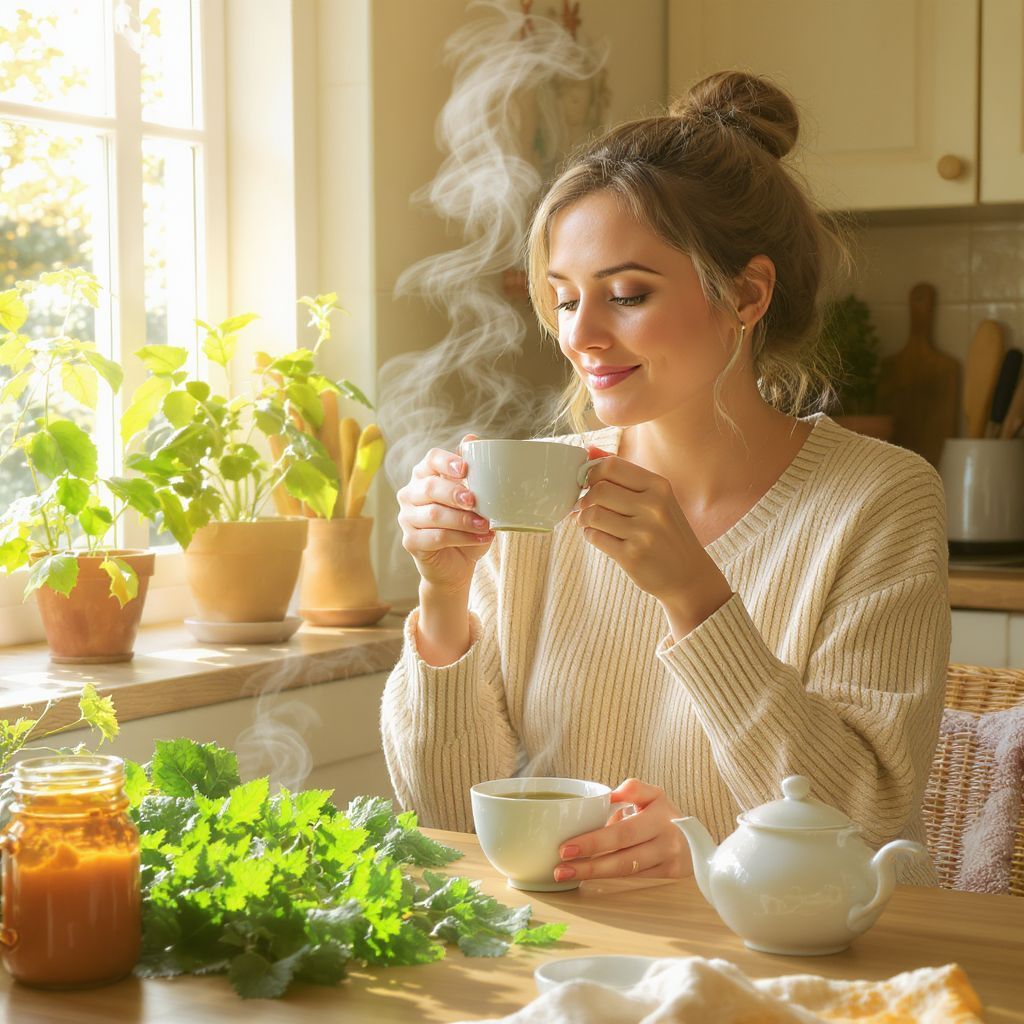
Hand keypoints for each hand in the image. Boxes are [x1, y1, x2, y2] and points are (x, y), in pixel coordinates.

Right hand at [396, 434, 493, 593]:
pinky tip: (480, 538)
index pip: (430, 459)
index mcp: (424, 475)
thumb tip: (473, 439)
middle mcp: (410, 494)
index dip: (446, 461)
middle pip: (429, 486)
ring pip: (433, 514)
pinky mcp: (410, 541)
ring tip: (486, 525)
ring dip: (463, 520)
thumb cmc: (465, 524)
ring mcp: (406, 518)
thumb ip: (472, 471)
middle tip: (475, 501)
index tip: (465, 469)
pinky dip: (462, 538)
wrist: (458, 562)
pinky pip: (436, 537)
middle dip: (454, 493)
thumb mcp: (473, 497)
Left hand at [552, 779, 692, 881]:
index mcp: (659, 816)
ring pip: (626, 871)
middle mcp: (666, 841)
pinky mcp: (668, 875)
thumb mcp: (654, 794)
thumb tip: (609, 795)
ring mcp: (668, 861)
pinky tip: (587, 876)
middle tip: (559, 867)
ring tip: (565, 874)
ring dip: (593, 874)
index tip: (565, 847)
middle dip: (588, 865)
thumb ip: (633, 788)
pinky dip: (608, 877)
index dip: (594, 842)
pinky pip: (633, 877)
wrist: (696, 835)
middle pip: (622, 858)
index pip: (622, 833)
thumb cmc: (665, 813)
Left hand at [572, 448, 731, 637]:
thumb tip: (589, 450)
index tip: (589, 484)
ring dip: (583, 518)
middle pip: (598, 489)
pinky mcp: (631, 556)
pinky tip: (599, 536)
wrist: (689, 574)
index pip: (611, 466)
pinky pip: (595, 537)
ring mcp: (643, 532)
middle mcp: (653, 506)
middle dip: (585, 498)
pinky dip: (590, 535)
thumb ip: (623, 474)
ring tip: (590, 522)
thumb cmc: (667, 532)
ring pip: (592, 514)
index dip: (592, 473)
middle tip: (585, 506)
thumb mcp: (656, 498)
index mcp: (659, 486)